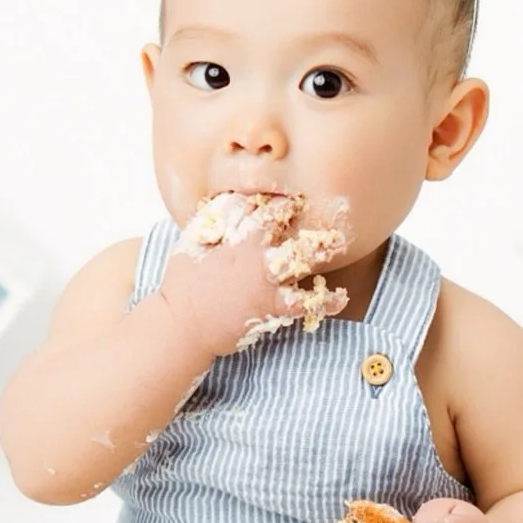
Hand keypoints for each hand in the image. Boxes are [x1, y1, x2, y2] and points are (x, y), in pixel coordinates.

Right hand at [159, 198, 346, 357]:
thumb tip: (228, 202)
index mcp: (233, 238)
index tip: (288, 196)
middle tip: (322, 206)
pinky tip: (341, 297)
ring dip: (321, 249)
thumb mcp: (190, 244)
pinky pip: (305, 303)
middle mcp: (253, 255)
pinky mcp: (272, 307)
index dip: (276, 200)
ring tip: (340, 241)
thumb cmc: (182, 285)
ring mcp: (265, 281)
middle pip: (283, 226)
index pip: (259, 208)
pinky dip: (325, 301)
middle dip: (300, 213)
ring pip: (300, 259)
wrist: (183, 326)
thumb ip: (211, 223)